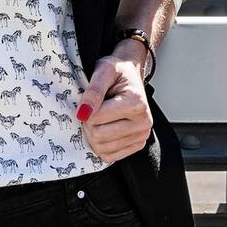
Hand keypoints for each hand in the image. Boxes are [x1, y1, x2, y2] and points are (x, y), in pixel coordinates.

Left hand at [74, 45, 152, 163]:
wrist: (131, 73)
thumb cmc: (118, 71)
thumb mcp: (104, 70)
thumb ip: (93, 91)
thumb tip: (82, 113)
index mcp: (137, 103)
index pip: (97, 118)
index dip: (85, 109)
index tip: (88, 99)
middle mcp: (144, 122)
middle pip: (99, 136)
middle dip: (88, 123)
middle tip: (92, 109)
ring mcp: (142, 136)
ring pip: (102, 149)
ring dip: (93, 134)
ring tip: (99, 117)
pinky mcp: (137, 145)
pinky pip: (109, 156)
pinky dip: (100, 145)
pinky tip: (104, 128)